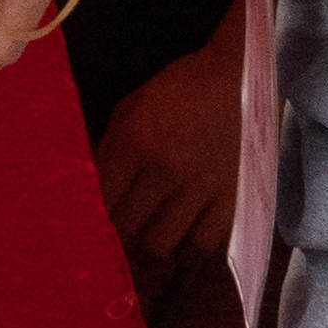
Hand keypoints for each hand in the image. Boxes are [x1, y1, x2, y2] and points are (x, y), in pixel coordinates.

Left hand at [95, 34, 247, 273]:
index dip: (90, 217)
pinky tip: (179, 242)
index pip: (101, 199)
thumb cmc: (179, 87)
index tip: (88, 223)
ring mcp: (199, 189)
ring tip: (144, 240)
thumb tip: (92, 187)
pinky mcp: (230, 199)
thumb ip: (110, 147)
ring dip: (147, 248)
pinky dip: (185, 250)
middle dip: (115, 235)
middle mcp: (164, 170)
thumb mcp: (132, 105)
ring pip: (160, 245)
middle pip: (126, 227)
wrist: (238, 76)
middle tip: (115, 235)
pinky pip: (201, 245)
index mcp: (135, 142)